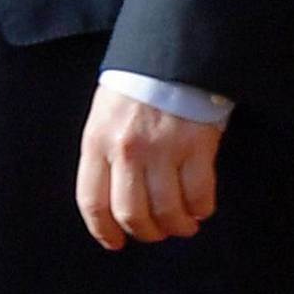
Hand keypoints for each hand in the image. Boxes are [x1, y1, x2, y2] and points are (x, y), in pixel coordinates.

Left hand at [75, 82, 221, 250]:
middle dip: (146, 232)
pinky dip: (201, 209)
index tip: (115, 242)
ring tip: (184, 224)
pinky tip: (201, 207)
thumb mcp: (105, 112)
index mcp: (97, 140)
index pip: (92, 201)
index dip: (103, 230)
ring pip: (167, 210)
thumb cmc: (138, 83)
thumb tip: (112, 194)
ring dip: (177, 225)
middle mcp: (126, 150)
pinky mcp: (196, 146)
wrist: (173, 50)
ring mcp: (162, 149)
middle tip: (157, 232)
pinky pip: (199, 194)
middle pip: (131, 213)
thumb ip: (104, 150)